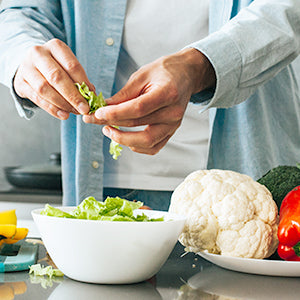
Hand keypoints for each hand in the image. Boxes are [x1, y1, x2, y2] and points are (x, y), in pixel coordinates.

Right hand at [13, 39, 91, 119]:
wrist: (31, 65)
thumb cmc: (56, 66)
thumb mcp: (68, 67)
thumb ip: (79, 79)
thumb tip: (92, 95)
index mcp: (55, 46)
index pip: (72, 65)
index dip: (83, 83)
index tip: (92, 97)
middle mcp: (38, 53)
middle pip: (57, 77)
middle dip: (73, 96)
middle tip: (84, 108)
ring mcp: (26, 68)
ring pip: (44, 88)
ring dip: (62, 103)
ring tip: (74, 112)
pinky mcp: (20, 82)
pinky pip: (37, 99)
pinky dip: (52, 109)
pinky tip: (64, 115)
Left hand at [83, 48, 215, 153]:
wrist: (185, 76)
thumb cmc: (164, 72)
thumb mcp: (142, 75)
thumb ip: (124, 94)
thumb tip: (104, 109)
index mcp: (167, 93)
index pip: (138, 109)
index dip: (116, 113)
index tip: (97, 113)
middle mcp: (173, 113)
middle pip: (139, 125)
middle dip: (113, 124)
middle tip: (95, 120)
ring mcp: (174, 125)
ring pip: (147, 142)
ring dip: (123, 139)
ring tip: (108, 130)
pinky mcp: (171, 132)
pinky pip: (153, 147)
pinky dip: (137, 146)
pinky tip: (125, 138)